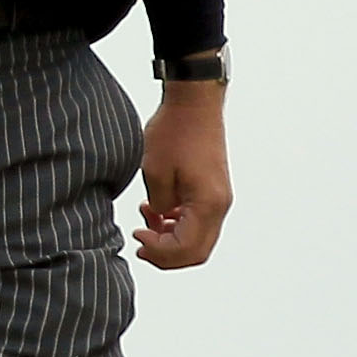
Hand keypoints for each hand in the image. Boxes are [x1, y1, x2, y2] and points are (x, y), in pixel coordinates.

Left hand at [134, 80, 232, 268]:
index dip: (159, 253)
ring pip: (198, 238)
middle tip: (140, 245)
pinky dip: (177, 224)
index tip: (137, 239)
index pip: (186, 249)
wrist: (194, 102)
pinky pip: (197, 220)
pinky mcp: (213, 189)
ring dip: (171, 238)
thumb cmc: (175, 131)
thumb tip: (158, 222)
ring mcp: (219, 198)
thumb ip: (157, 207)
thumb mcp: (154, 173)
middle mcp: (219, 205)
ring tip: (145, 221)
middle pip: (197, 251)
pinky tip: (156, 210)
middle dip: (166, 254)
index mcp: (207, 204)